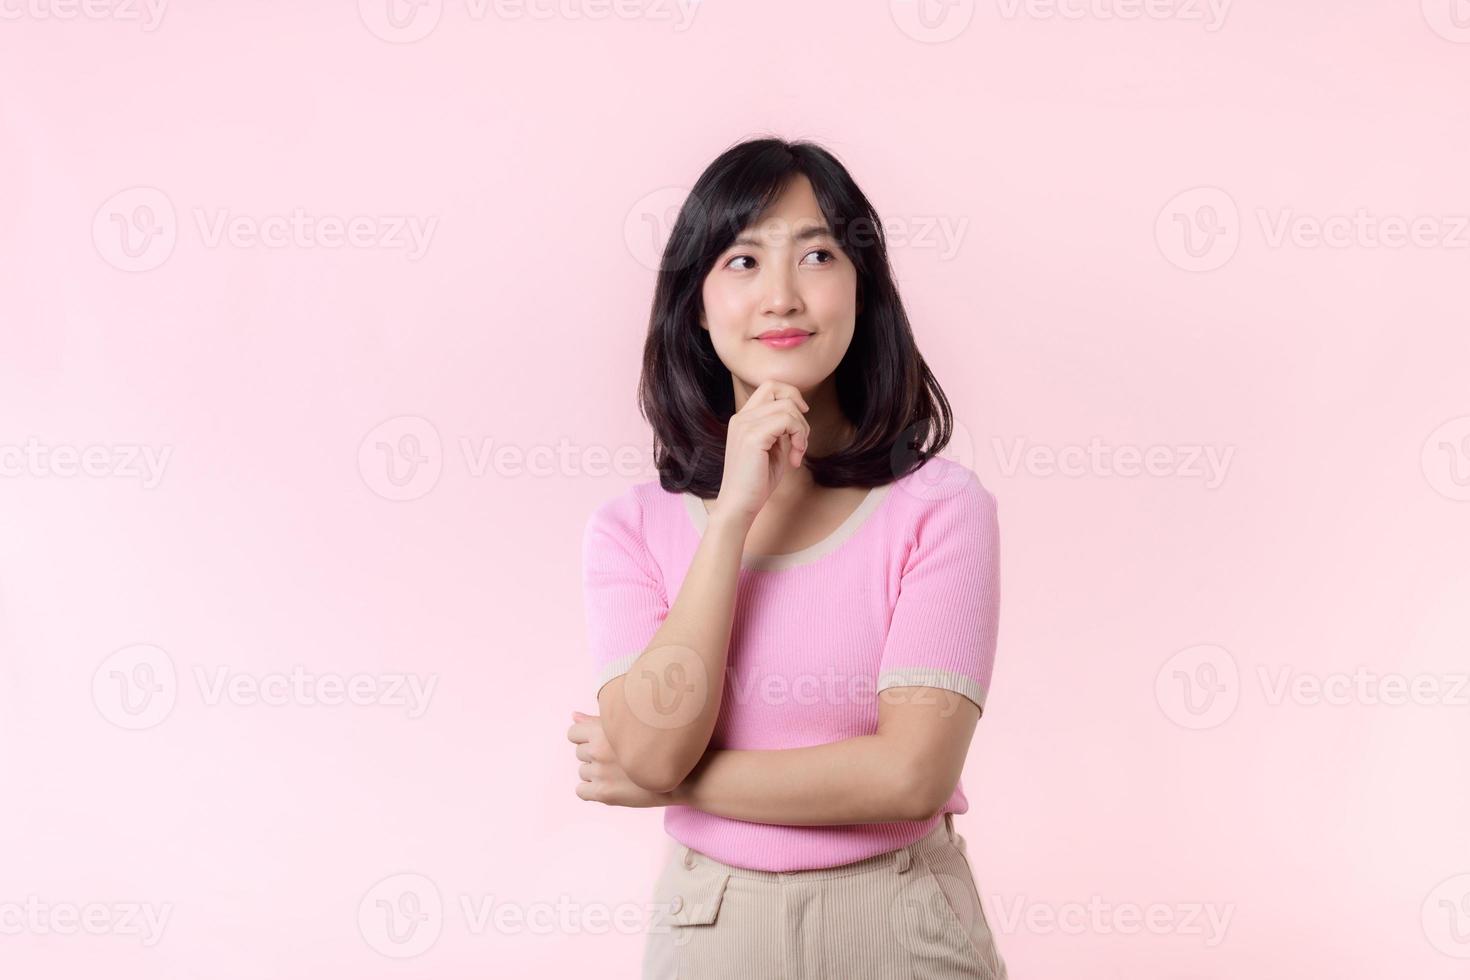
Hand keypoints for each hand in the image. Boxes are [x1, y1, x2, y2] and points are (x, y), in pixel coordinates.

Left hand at [568, 710, 675, 808]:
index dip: (586, 737)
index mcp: (604, 728)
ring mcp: (600, 772)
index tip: (601, 741)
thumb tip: (573, 715)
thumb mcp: (629, 724)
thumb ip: (598, 720)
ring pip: (583, 771)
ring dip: (595, 772)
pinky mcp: (604, 793)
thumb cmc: (659, 744)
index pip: (574, 733)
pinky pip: (581, 791)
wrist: (684, 773)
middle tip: (617, 758)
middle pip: (580, 753)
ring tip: (619, 772)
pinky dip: (591, 789)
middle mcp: (598, 749)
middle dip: (594, 754)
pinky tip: (610, 785)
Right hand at [713, 380, 810, 525]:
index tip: (799, 423)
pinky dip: (798, 437)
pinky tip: (794, 458)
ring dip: (801, 430)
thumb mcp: (772, 449)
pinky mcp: (752, 436)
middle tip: (800, 440)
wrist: (739, 506)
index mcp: (743, 418)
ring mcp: (745, 425)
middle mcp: (741, 417)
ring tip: (797, 452)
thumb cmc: (756, 483)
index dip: (791, 397)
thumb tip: (798, 415)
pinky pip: (787, 420)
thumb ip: (781, 429)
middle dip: (799, 411)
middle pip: (777, 388)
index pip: (770, 387)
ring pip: (787, 406)